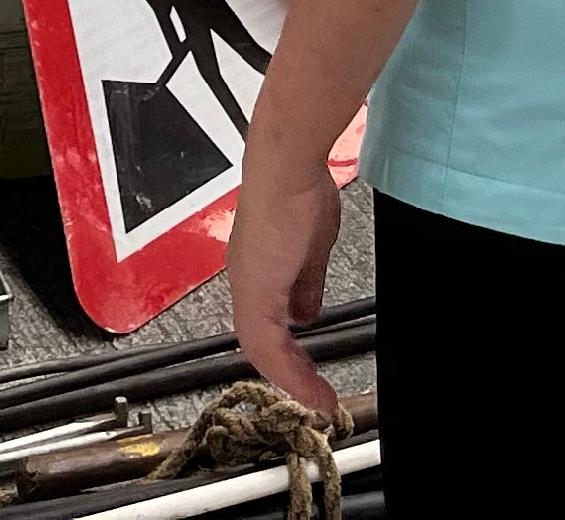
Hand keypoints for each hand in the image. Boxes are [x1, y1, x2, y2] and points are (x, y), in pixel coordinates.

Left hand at [224, 146, 343, 411]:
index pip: (267, 323)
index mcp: (259, 271)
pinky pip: (267, 345)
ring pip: (261, 349)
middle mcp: (248, 282)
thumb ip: (307, 283)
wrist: (287, 167)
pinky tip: (309, 384)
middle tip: (314, 393)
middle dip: (290, 370)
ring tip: (316, 397)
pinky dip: (289, 370)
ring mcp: (249, 288)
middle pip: (262, 342)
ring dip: (291, 376)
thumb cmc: (298, 190)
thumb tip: (308, 311)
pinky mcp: (256, 291)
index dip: (287, 350)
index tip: (308, 368)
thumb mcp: (312, 246)